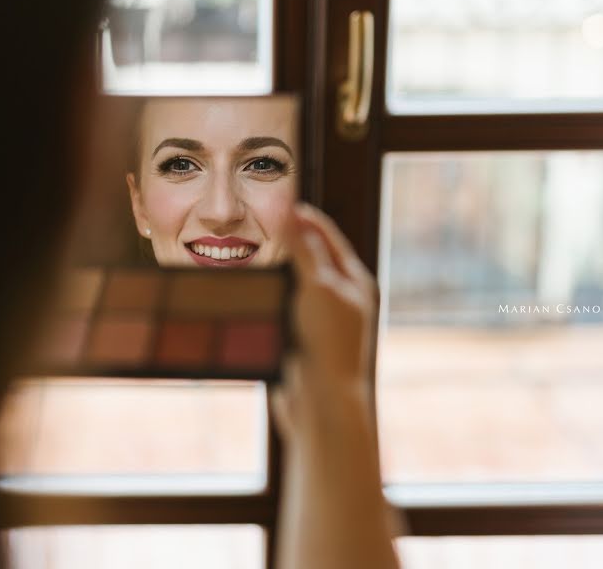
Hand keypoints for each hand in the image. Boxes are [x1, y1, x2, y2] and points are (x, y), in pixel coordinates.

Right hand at [273, 202, 378, 437]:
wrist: (320, 400)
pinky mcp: (300, 339)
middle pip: (310, 258)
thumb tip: (295, 215)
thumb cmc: (327, 341)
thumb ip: (305, 250)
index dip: (305, 217)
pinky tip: (250, 289)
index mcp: (353, 280)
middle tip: (258, 224)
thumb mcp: (317, 286)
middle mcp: (340, 297)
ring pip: (293, 283)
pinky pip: (282, 307)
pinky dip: (267, 294)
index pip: (328, 236)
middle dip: (287, 240)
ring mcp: (319, 319)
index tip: (279, 201)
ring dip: (274, 268)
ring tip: (249, 253)